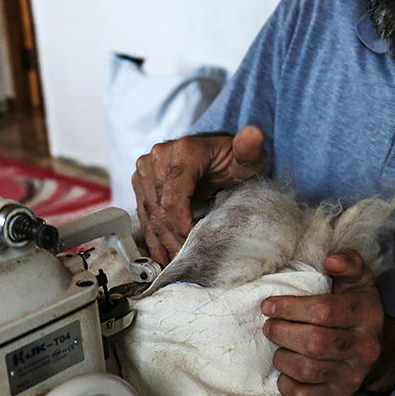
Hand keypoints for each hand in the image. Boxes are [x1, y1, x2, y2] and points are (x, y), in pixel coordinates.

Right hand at [133, 124, 267, 264]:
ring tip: (174, 261)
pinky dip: (151, 235)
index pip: (174, 199)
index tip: (197, 243)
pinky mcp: (141, 180)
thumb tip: (253, 134)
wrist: (214, 153)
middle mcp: (158, 156)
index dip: (182, 226)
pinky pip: (143, 212)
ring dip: (162, 241)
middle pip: (160, 209)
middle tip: (188, 258)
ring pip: (150, 214)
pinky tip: (159, 254)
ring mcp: (146, 168)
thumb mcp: (246, 157)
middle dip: (174, 238)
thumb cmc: (233, 158)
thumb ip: (249, 149)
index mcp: (183, 151)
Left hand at [261, 249, 394, 395]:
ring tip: (278, 346)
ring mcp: (353, 375)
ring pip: (307, 370)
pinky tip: (285, 370)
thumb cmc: (356, 309)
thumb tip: (331, 260)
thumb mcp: (358, 282)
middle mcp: (364, 348)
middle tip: (269, 326)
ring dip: (282, 357)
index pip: (324, 311)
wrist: (379, 353)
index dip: (290, 307)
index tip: (269, 305)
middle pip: (314, 342)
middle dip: (281, 332)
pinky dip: (287, 384)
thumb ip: (348, 263)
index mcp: (367, 314)